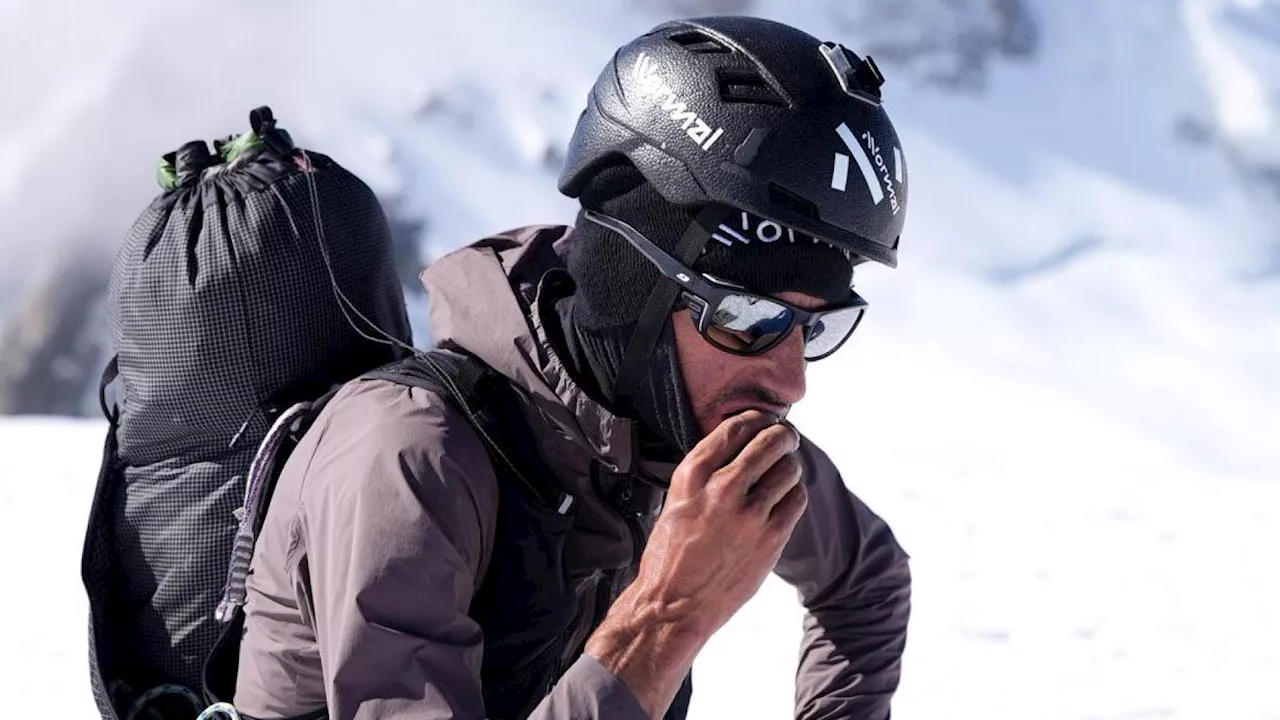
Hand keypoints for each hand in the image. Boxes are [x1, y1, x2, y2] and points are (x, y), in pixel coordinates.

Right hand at [631, 409, 806, 636]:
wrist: (673, 606)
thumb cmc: (670, 556)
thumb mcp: (675, 502)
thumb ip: (705, 475)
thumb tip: (738, 450)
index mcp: (692, 476)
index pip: (736, 427)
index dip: (757, 418)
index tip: (764, 420)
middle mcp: (722, 489)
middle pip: (770, 441)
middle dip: (783, 435)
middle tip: (785, 438)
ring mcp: (749, 514)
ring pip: (789, 468)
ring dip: (789, 466)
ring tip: (783, 471)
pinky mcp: (771, 538)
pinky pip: (797, 499)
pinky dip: (794, 493)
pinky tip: (784, 498)